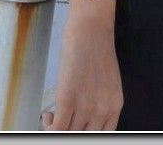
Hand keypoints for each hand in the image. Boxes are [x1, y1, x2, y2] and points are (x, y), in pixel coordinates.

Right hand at [40, 10, 122, 130]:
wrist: (91, 27)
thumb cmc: (97, 48)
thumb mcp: (107, 82)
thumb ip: (99, 101)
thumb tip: (84, 117)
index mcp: (115, 105)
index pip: (103, 136)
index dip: (84, 134)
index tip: (74, 128)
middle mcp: (103, 110)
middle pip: (84, 136)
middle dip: (69, 132)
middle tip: (60, 123)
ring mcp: (86, 106)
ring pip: (69, 134)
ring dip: (56, 128)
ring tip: (52, 117)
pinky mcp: (68, 99)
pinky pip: (57, 130)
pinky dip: (48, 127)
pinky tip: (47, 115)